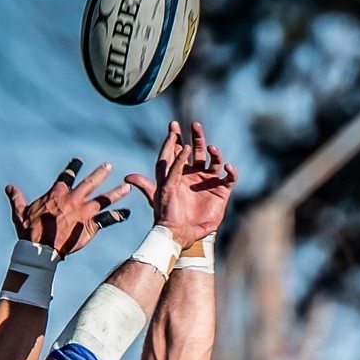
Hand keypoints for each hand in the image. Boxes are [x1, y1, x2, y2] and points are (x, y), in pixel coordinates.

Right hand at [6, 157, 130, 257]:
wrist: (40, 247)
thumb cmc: (29, 231)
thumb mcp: (20, 211)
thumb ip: (16, 198)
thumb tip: (9, 187)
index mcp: (57, 193)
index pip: (67, 176)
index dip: (73, 167)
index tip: (78, 161)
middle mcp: (73, 199)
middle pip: (90, 183)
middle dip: (100, 173)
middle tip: (108, 166)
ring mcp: (83, 212)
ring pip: (103, 199)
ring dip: (116, 193)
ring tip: (126, 187)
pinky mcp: (90, 226)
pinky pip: (107, 220)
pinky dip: (118, 216)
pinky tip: (127, 214)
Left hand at [125, 121, 236, 245]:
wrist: (183, 234)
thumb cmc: (169, 216)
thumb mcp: (157, 199)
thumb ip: (146, 186)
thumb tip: (128, 177)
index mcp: (181, 172)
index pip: (179, 151)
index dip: (176, 139)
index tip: (173, 126)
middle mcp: (196, 173)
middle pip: (198, 150)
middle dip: (197, 137)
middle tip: (194, 125)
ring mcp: (209, 181)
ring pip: (214, 160)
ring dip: (214, 153)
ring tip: (211, 148)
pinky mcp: (221, 191)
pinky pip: (229, 178)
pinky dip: (231, 172)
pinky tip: (227, 167)